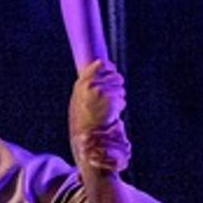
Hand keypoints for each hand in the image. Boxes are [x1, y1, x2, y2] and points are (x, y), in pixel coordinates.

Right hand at [69, 59, 131, 174]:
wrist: (86, 138)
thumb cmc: (84, 121)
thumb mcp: (80, 100)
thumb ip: (89, 86)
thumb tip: (102, 72)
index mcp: (81, 84)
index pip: (100, 64)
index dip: (109, 68)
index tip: (111, 73)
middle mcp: (89, 85)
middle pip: (115, 75)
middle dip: (116, 85)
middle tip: (110, 99)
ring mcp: (99, 90)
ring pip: (120, 87)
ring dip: (118, 97)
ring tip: (108, 109)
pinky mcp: (108, 98)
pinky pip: (121, 98)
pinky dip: (119, 106)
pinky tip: (111, 114)